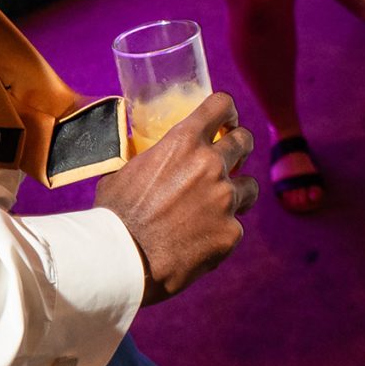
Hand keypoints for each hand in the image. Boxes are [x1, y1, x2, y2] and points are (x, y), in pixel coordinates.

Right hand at [93, 94, 255, 303]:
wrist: (123, 260)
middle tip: (232, 158)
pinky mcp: (231, 232)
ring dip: (237, 194)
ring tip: (216, 208)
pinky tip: (199, 243)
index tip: (227, 121)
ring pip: (249, 187)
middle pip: (244, 141)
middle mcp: (211, 164)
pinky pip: (234, 227)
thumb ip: (147, 160)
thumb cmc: (115, 216)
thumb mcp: (123, 172)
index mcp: (183, 142)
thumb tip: (146, 158)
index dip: (227, 111)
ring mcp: (225, 199)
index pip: (219, 105)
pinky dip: (221, 232)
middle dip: (240, 147)